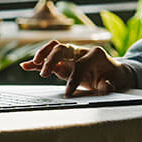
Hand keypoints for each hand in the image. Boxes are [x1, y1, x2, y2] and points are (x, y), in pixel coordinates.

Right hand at [20, 41, 135, 96]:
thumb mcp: (116, 83)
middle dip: (52, 60)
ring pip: (54, 48)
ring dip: (42, 55)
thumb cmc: (114, 78)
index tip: (69, 93)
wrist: (114, 73)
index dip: (74, 78)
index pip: (81, 64)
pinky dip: (38, 61)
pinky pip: (49, 58)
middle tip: (45, 74)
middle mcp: (82, 51)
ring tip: (34, 64)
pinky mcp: (65, 61)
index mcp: (96, 54)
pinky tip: (25, 66)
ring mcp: (72, 55)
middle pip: (62, 48)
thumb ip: (109, 85)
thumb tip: (105, 85)